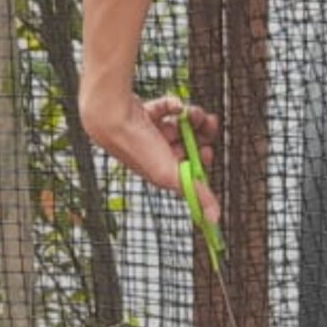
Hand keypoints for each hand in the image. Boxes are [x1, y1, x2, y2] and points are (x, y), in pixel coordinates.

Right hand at [86, 87, 219, 225]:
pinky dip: (173, 105)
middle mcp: (156, 153)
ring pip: (181, 125)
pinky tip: (173, 106)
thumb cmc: (136, 146)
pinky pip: (168, 108)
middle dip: (200, 133)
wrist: (112, 114)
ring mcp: (151, 133)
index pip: (190, 168)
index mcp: (161, 171)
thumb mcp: (172, 173)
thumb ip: (197, 193)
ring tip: (189, 113)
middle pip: (188, 144)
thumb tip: (214, 221)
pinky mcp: (146, 113)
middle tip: (207, 124)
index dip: (202, 158)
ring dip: (190, 118)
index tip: (207, 150)